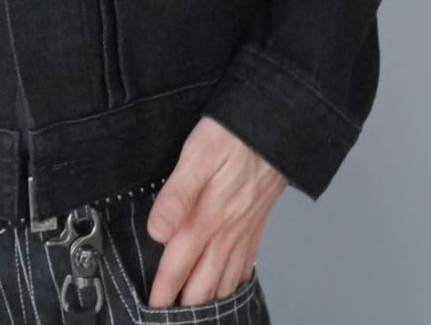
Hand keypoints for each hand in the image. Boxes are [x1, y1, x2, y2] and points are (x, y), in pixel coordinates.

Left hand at [143, 117, 285, 307]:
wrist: (276, 124)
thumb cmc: (233, 134)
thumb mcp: (197, 155)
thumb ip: (176, 195)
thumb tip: (157, 232)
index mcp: (207, 216)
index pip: (179, 262)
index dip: (164, 288)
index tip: (154, 308)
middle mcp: (227, 230)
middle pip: (204, 280)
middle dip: (186, 303)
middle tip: (171, 317)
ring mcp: (245, 229)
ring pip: (226, 277)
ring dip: (210, 298)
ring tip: (197, 312)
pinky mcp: (257, 222)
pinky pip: (246, 264)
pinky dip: (235, 282)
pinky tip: (229, 285)